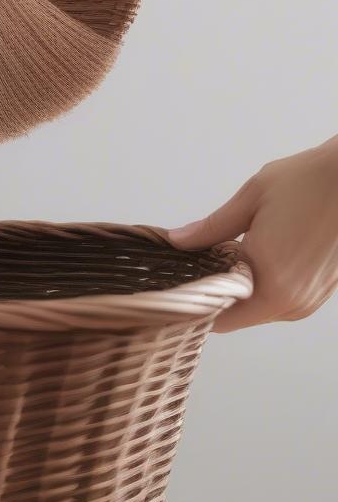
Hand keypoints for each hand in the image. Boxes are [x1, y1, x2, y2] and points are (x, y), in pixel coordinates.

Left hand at [169, 136, 337, 331]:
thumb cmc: (311, 182)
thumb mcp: (250, 201)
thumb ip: (210, 229)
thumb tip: (178, 241)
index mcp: (271, 285)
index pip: (221, 320)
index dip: (197, 304)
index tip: (181, 282)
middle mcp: (294, 301)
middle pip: (239, 316)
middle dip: (217, 293)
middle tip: (199, 261)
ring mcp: (312, 298)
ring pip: (260, 308)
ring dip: (242, 288)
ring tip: (229, 252)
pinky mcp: (324, 289)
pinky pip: (282, 297)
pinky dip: (264, 283)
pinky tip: (258, 252)